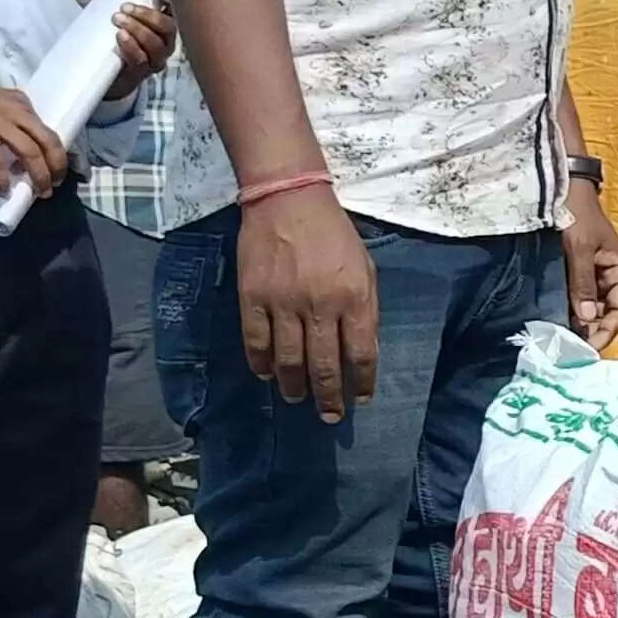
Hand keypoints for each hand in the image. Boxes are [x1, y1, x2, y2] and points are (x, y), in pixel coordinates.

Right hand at [0, 74, 70, 192]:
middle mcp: (15, 112)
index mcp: (22, 105)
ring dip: (38, 175)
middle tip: (55, 184)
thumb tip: (26, 151)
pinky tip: (4, 190)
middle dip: (56, 166)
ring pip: (29, 152)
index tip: (63, 169)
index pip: (49, 130)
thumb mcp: (0, 104)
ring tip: (40, 191)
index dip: (60, 153)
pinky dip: (1, 178)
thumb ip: (15, 121)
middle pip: (47, 141)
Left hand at [106, 0, 173, 100]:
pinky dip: (132, 48)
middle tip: (122, 10)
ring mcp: (156, 60)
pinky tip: (120, 37)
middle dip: (146, 17)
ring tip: (118, 23)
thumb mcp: (105, 16)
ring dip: (139, 31)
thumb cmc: (111, 39)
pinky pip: (142, 61)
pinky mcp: (143, 73)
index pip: (171, 11)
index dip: (158, 4)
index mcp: (161, 25)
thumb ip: (96, 1)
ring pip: (156, 45)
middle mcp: (165, 43)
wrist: (103, 72)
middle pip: (167, 28)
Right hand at [234, 182, 379, 421]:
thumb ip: (365, 309)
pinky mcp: (252, 298)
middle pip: (324, 366)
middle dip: (329, 398)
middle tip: (330, 416)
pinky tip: (267, 375)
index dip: (361, 382)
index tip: (361, 399)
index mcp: (354, 298)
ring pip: (288, 361)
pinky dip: (261, 364)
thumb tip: (362, 351)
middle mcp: (320, 306)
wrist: (288, 200)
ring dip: (295, 386)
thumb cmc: (334, 235)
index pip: (361, 354)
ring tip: (298, 399)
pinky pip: (256, 342)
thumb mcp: (365, 268)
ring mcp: (283, 303)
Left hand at [563, 180, 617, 352]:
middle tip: (573, 349)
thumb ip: (583, 283)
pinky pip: (582, 297)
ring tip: (565, 339)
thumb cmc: (576, 215)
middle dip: (593, 331)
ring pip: (594, 307)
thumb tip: (587, 318)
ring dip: (582, 323)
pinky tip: (560, 321)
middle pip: (608, 313)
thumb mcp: (580, 249)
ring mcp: (597, 274)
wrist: (564, 189)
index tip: (589, 348)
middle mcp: (613, 276)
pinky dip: (573, 311)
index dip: (606, 331)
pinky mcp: (582, 271)